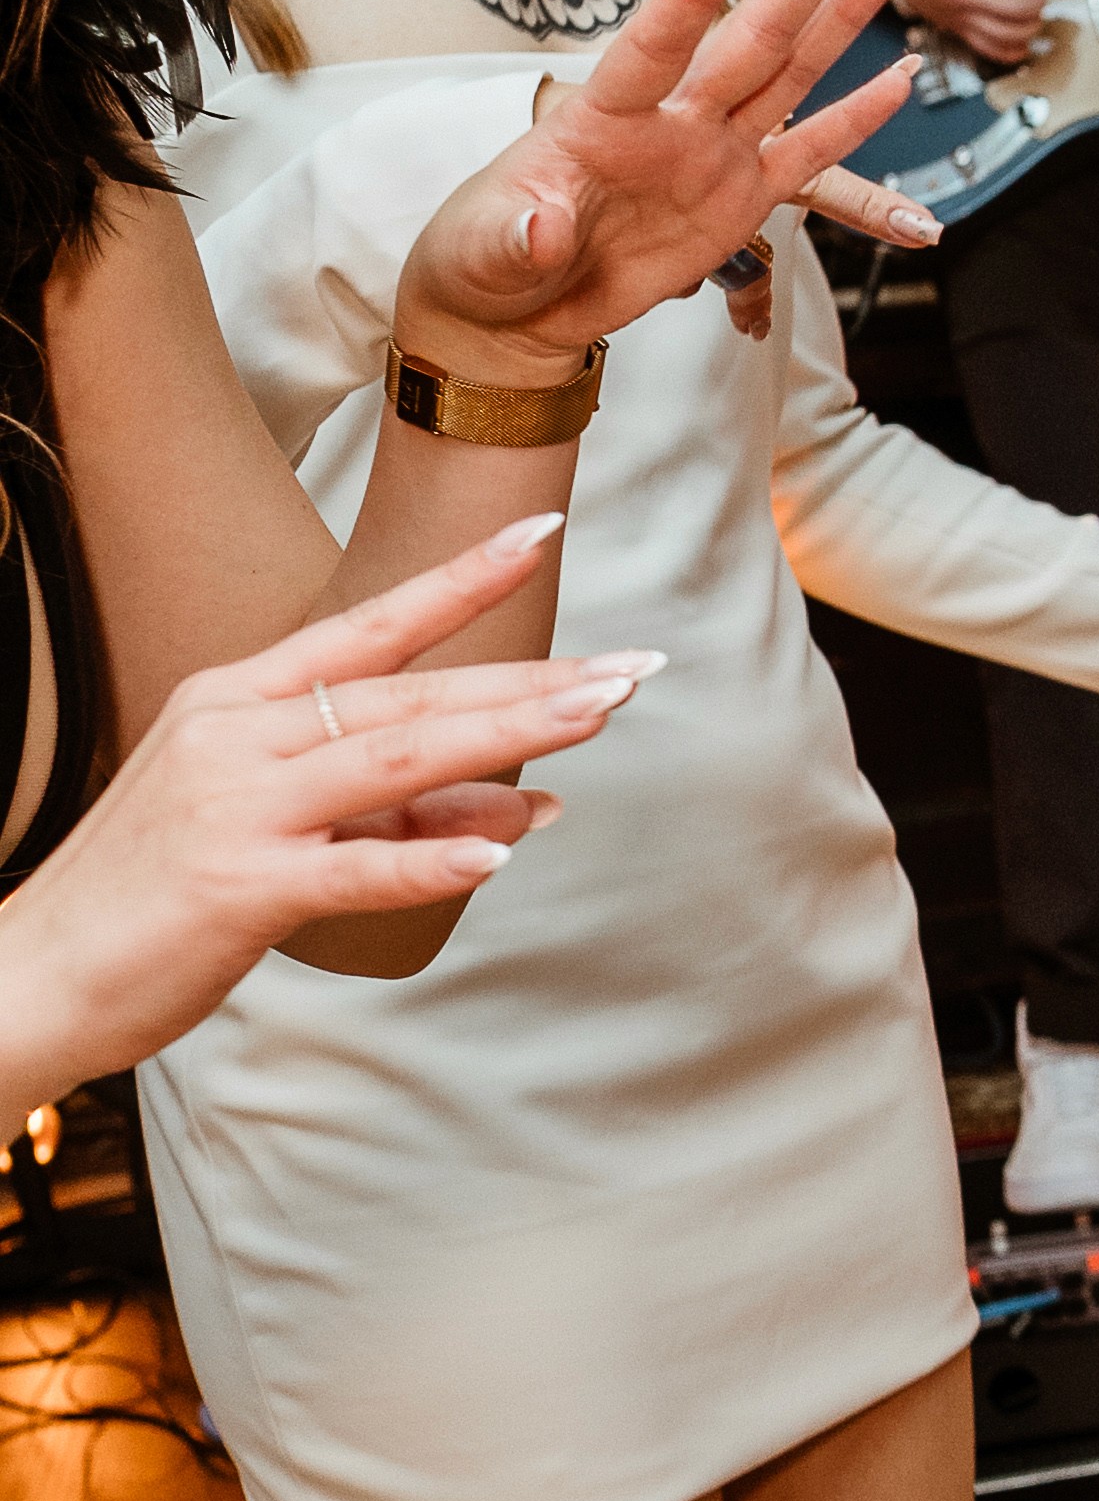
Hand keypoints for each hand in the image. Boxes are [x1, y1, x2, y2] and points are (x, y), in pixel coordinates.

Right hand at [0, 529, 657, 1087]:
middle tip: (636, 668)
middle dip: (531, 679)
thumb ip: (399, 815)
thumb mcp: (278, 829)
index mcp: (239, 699)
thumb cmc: (160, 893)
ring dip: (506, 734)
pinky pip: (353, 870)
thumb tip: (527, 808)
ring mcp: (236, 806)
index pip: (371, 625)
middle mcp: (237, 734)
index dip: (461, 578)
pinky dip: (429, 861)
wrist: (36, 969)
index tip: (545, 532)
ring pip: (393, 758)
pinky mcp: (236, 888)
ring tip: (598, 716)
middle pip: (408, 693)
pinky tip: (502, 856)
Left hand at [395, 0, 935, 362]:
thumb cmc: (485, 259)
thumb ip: (517, 235)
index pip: (656, 43)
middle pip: (752, 31)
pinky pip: (810, 154)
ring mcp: (712, 154)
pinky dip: (854, 120)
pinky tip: (897, 79)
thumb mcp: (482, 250)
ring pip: (791, 71)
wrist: (516, 309)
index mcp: (602, 117)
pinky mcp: (741, 201)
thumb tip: (543, 229)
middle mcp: (670, 120)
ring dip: (842, 12)